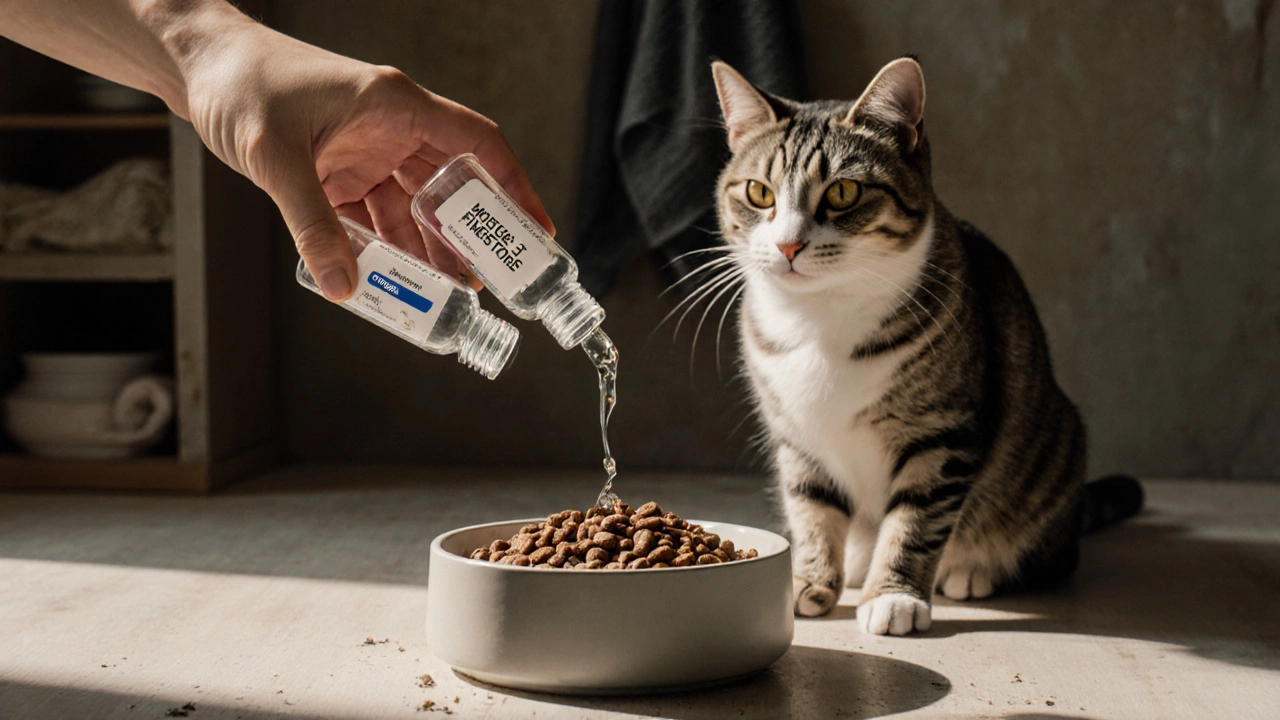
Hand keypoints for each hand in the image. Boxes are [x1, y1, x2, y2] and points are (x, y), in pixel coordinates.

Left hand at [181, 19, 553, 299]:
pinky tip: (395, 278)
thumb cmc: (239, 83)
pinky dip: (385, 247)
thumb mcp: (276, 157)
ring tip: (448, 293)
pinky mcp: (339, 170)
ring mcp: (366, 149)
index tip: (535, 229)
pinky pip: (375, 215)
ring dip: (428, 249)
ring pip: (413, 207)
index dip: (513, 186)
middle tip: (492, 279)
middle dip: (471, 235)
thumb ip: (312, 225)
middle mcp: (390, 126)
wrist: (195, 66)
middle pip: (451, 184)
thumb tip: (344, 287)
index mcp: (395, 105)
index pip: (477, 143)